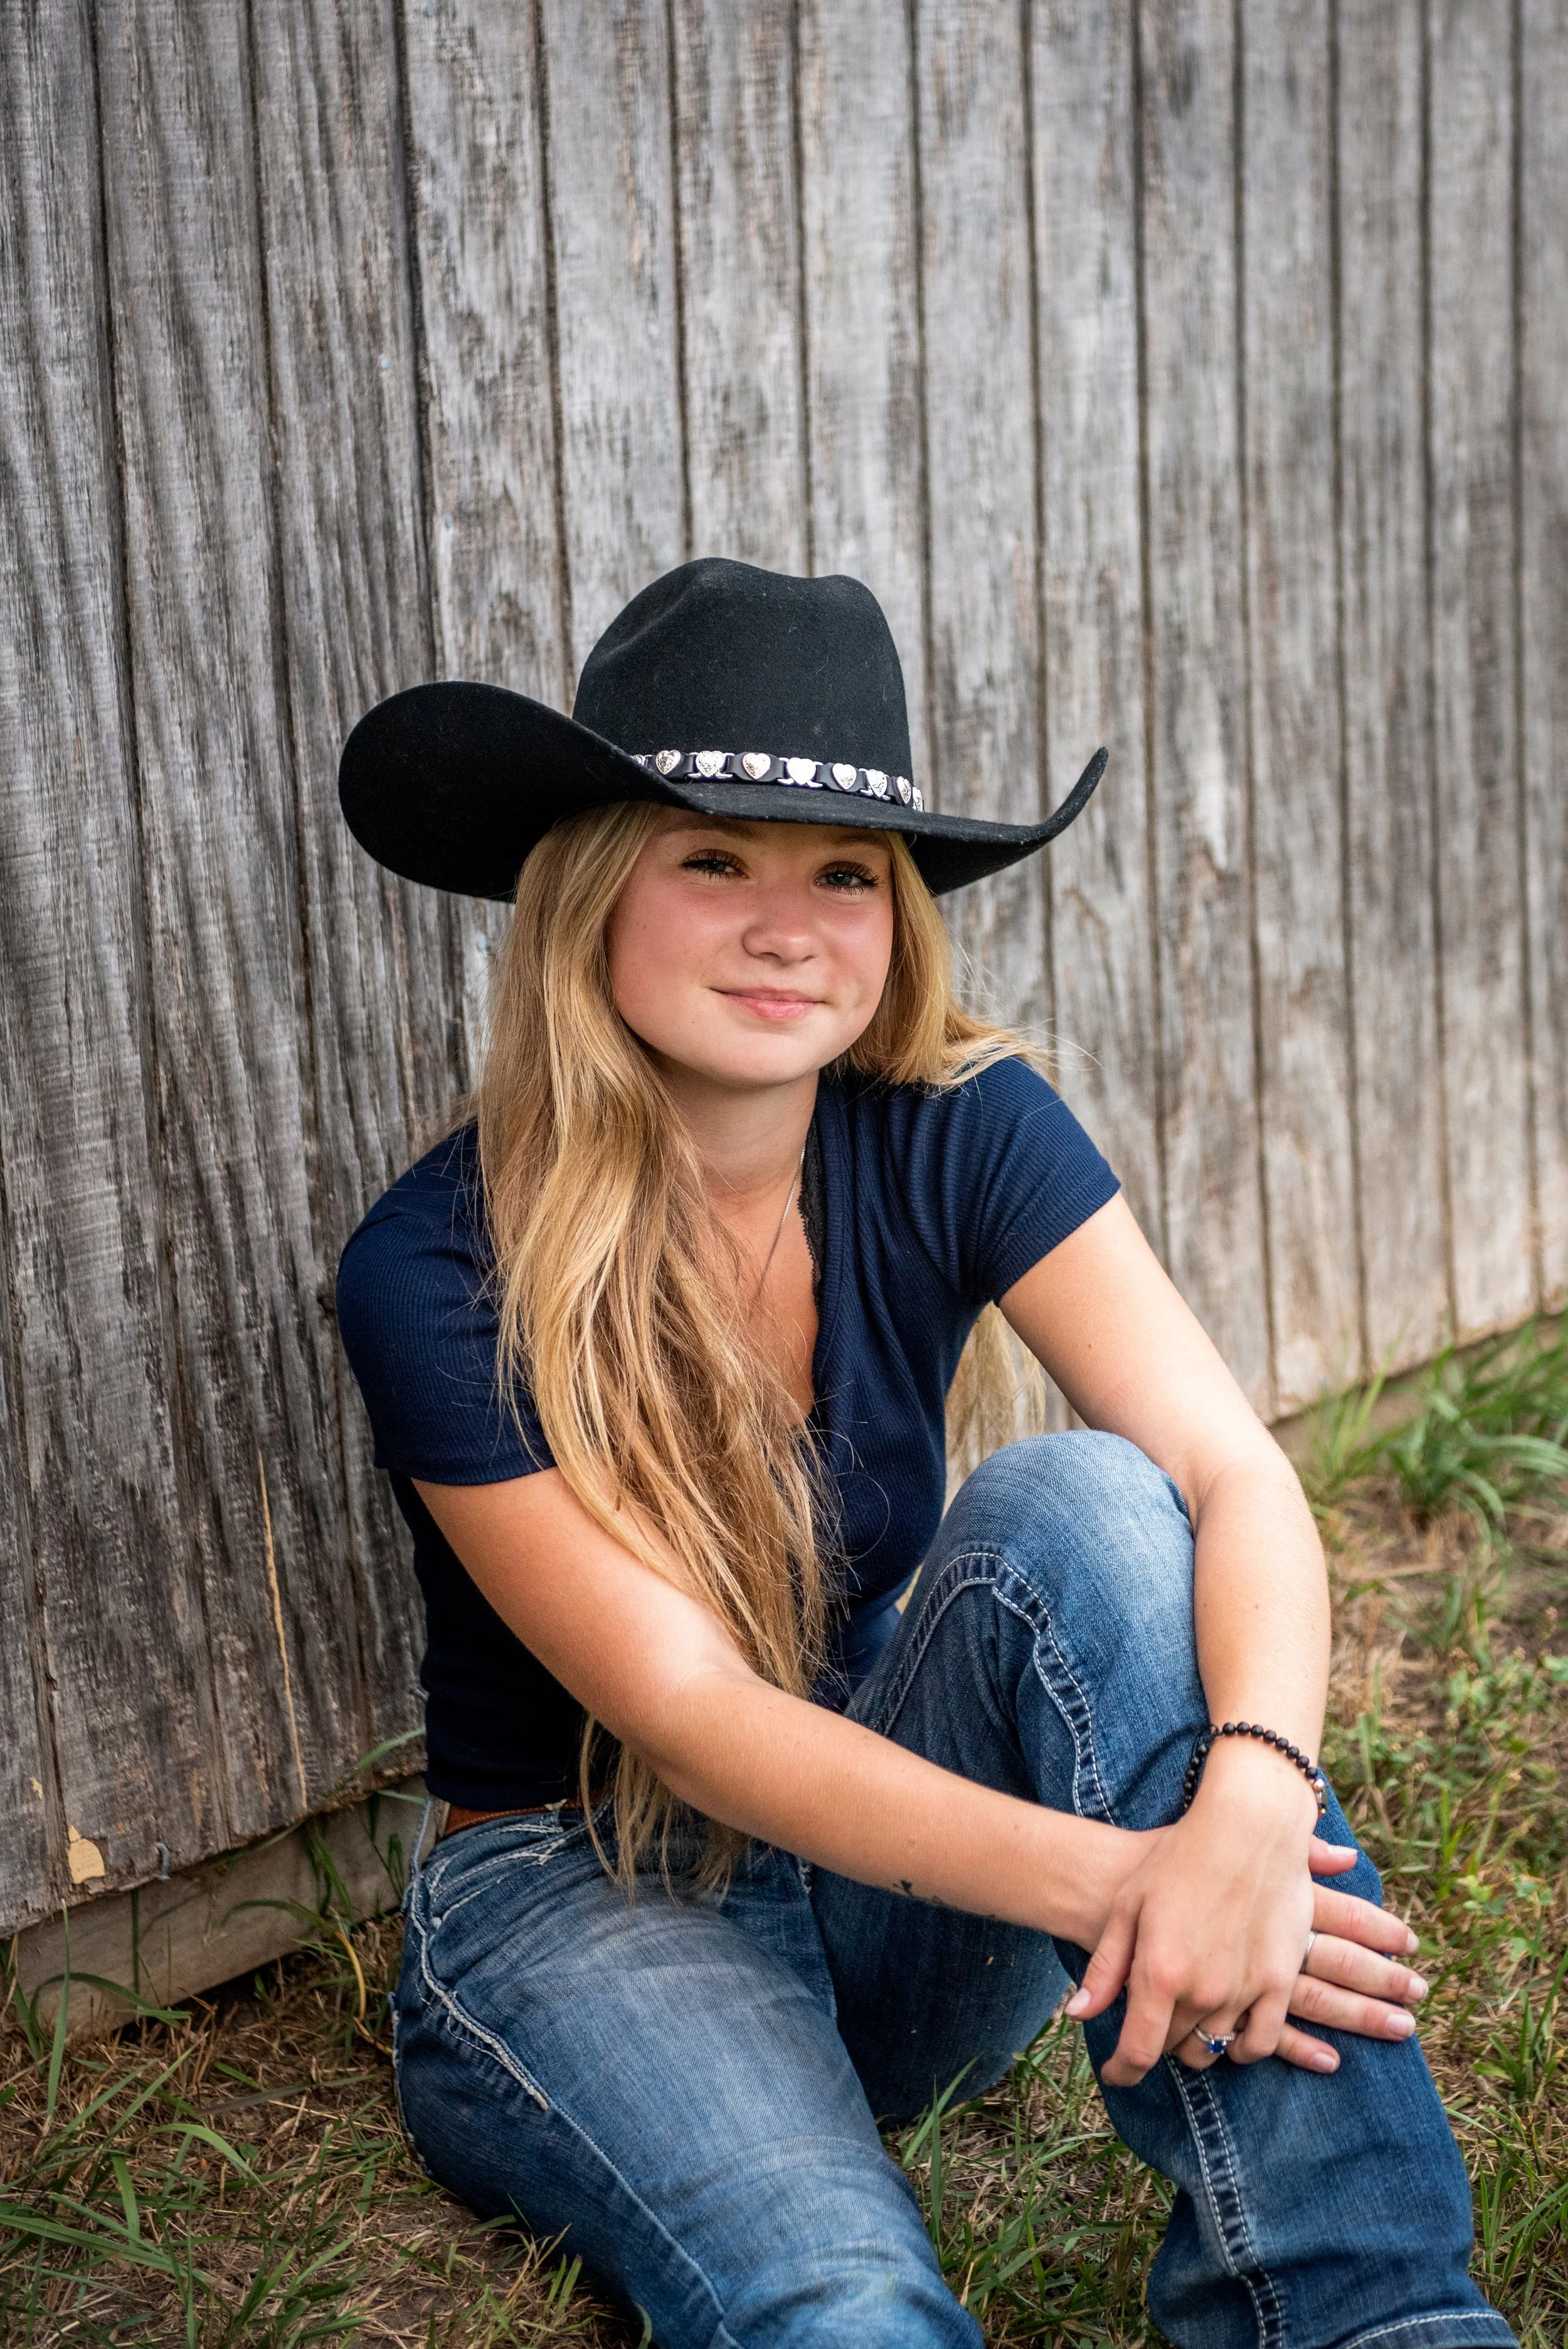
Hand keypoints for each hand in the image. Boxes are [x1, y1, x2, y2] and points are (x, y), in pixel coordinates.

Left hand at [1065, 1761, 1419, 2085]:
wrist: (1249, 1828)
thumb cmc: (1180, 1859)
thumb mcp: (1129, 1905)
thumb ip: (1105, 1967)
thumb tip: (1079, 2016)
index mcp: (1160, 1972)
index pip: (1137, 2052)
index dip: (1123, 2071)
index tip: (1115, 2073)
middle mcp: (1203, 1990)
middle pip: (1173, 2049)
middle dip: (1155, 2043)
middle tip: (1150, 2021)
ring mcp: (1245, 1990)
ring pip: (1214, 2049)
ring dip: (1195, 2043)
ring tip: (1185, 2019)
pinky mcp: (1280, 1983)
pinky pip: (1261, 2042)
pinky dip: (1242, 2047)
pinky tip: (1228, 2030)